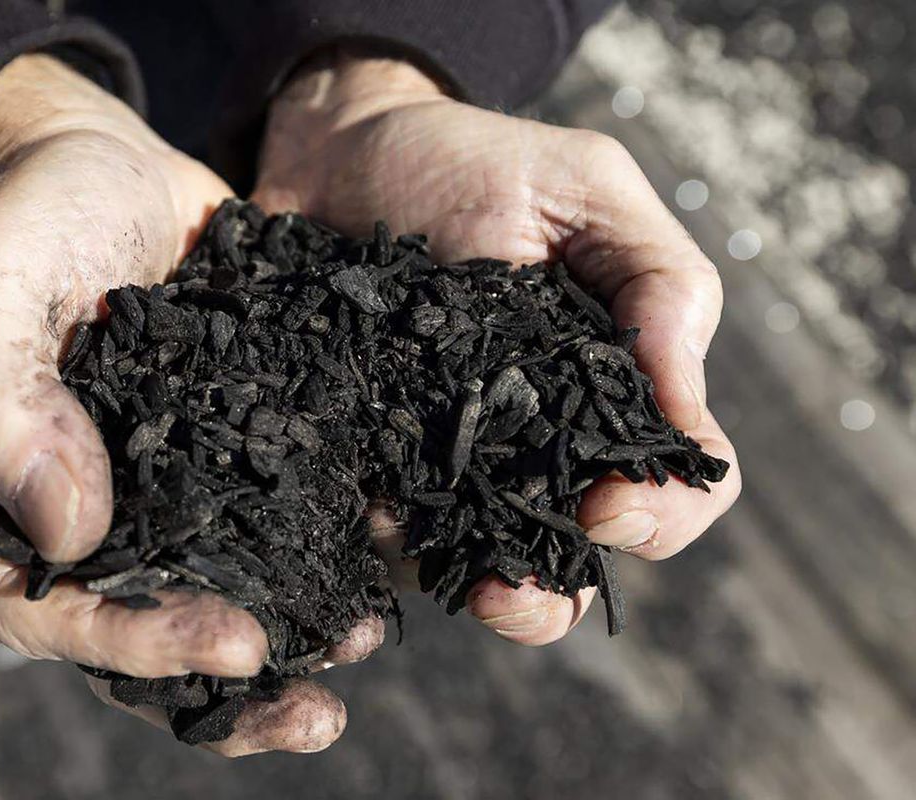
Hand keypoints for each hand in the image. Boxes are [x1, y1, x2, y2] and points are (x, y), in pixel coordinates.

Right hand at [0, 55, 374, 755]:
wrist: (100, 161)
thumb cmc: (28, 216)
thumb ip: (1, 404)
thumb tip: (66, 534)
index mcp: (3, 500)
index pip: (55, 611)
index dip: (139, 643)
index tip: (233, 644)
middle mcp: (87, 515)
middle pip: (146, 632)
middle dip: (231, 684)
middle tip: (319, 711)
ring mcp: (164, 489)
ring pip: (220, 591)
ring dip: (293, 634)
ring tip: (367, 640)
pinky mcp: (229, 448)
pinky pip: (274, 517)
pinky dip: (329, 547)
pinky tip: (392, 557)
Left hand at [256, 49, 741, 644]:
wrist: (344, 152)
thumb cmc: (475, 162)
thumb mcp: (586, 188)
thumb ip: (656, 281)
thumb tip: (683, 411)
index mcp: (609, 386)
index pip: (677, 478)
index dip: (663, 512)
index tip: (610, 504)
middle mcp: (538, 441)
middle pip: (575, 556)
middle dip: (555, 594)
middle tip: (511, 588)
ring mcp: (450, 461)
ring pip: (483, 566)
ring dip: (479, 596)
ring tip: (453, 583)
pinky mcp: (368, 458)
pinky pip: (383, 529)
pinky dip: (381, 550)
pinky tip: (364, 533)